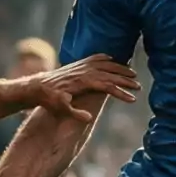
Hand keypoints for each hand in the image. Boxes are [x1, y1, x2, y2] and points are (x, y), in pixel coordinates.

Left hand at [22, 55, 139, 122]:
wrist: (36, 87)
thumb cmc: (49, 100)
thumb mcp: (61, 109)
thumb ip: (75, 113)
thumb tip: (89, 118)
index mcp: (83, 82)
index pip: (108, 86)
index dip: (121, 92)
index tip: (132, 99)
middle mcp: (84, 71)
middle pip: (110, 74)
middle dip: (125, 80)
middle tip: (138, 86)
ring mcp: (80, 66)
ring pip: (105, 65)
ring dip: (119, 68)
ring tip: (132, 73)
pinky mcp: (76, 64)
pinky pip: (93, 58)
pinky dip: (104, 58)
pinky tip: (111, 58)